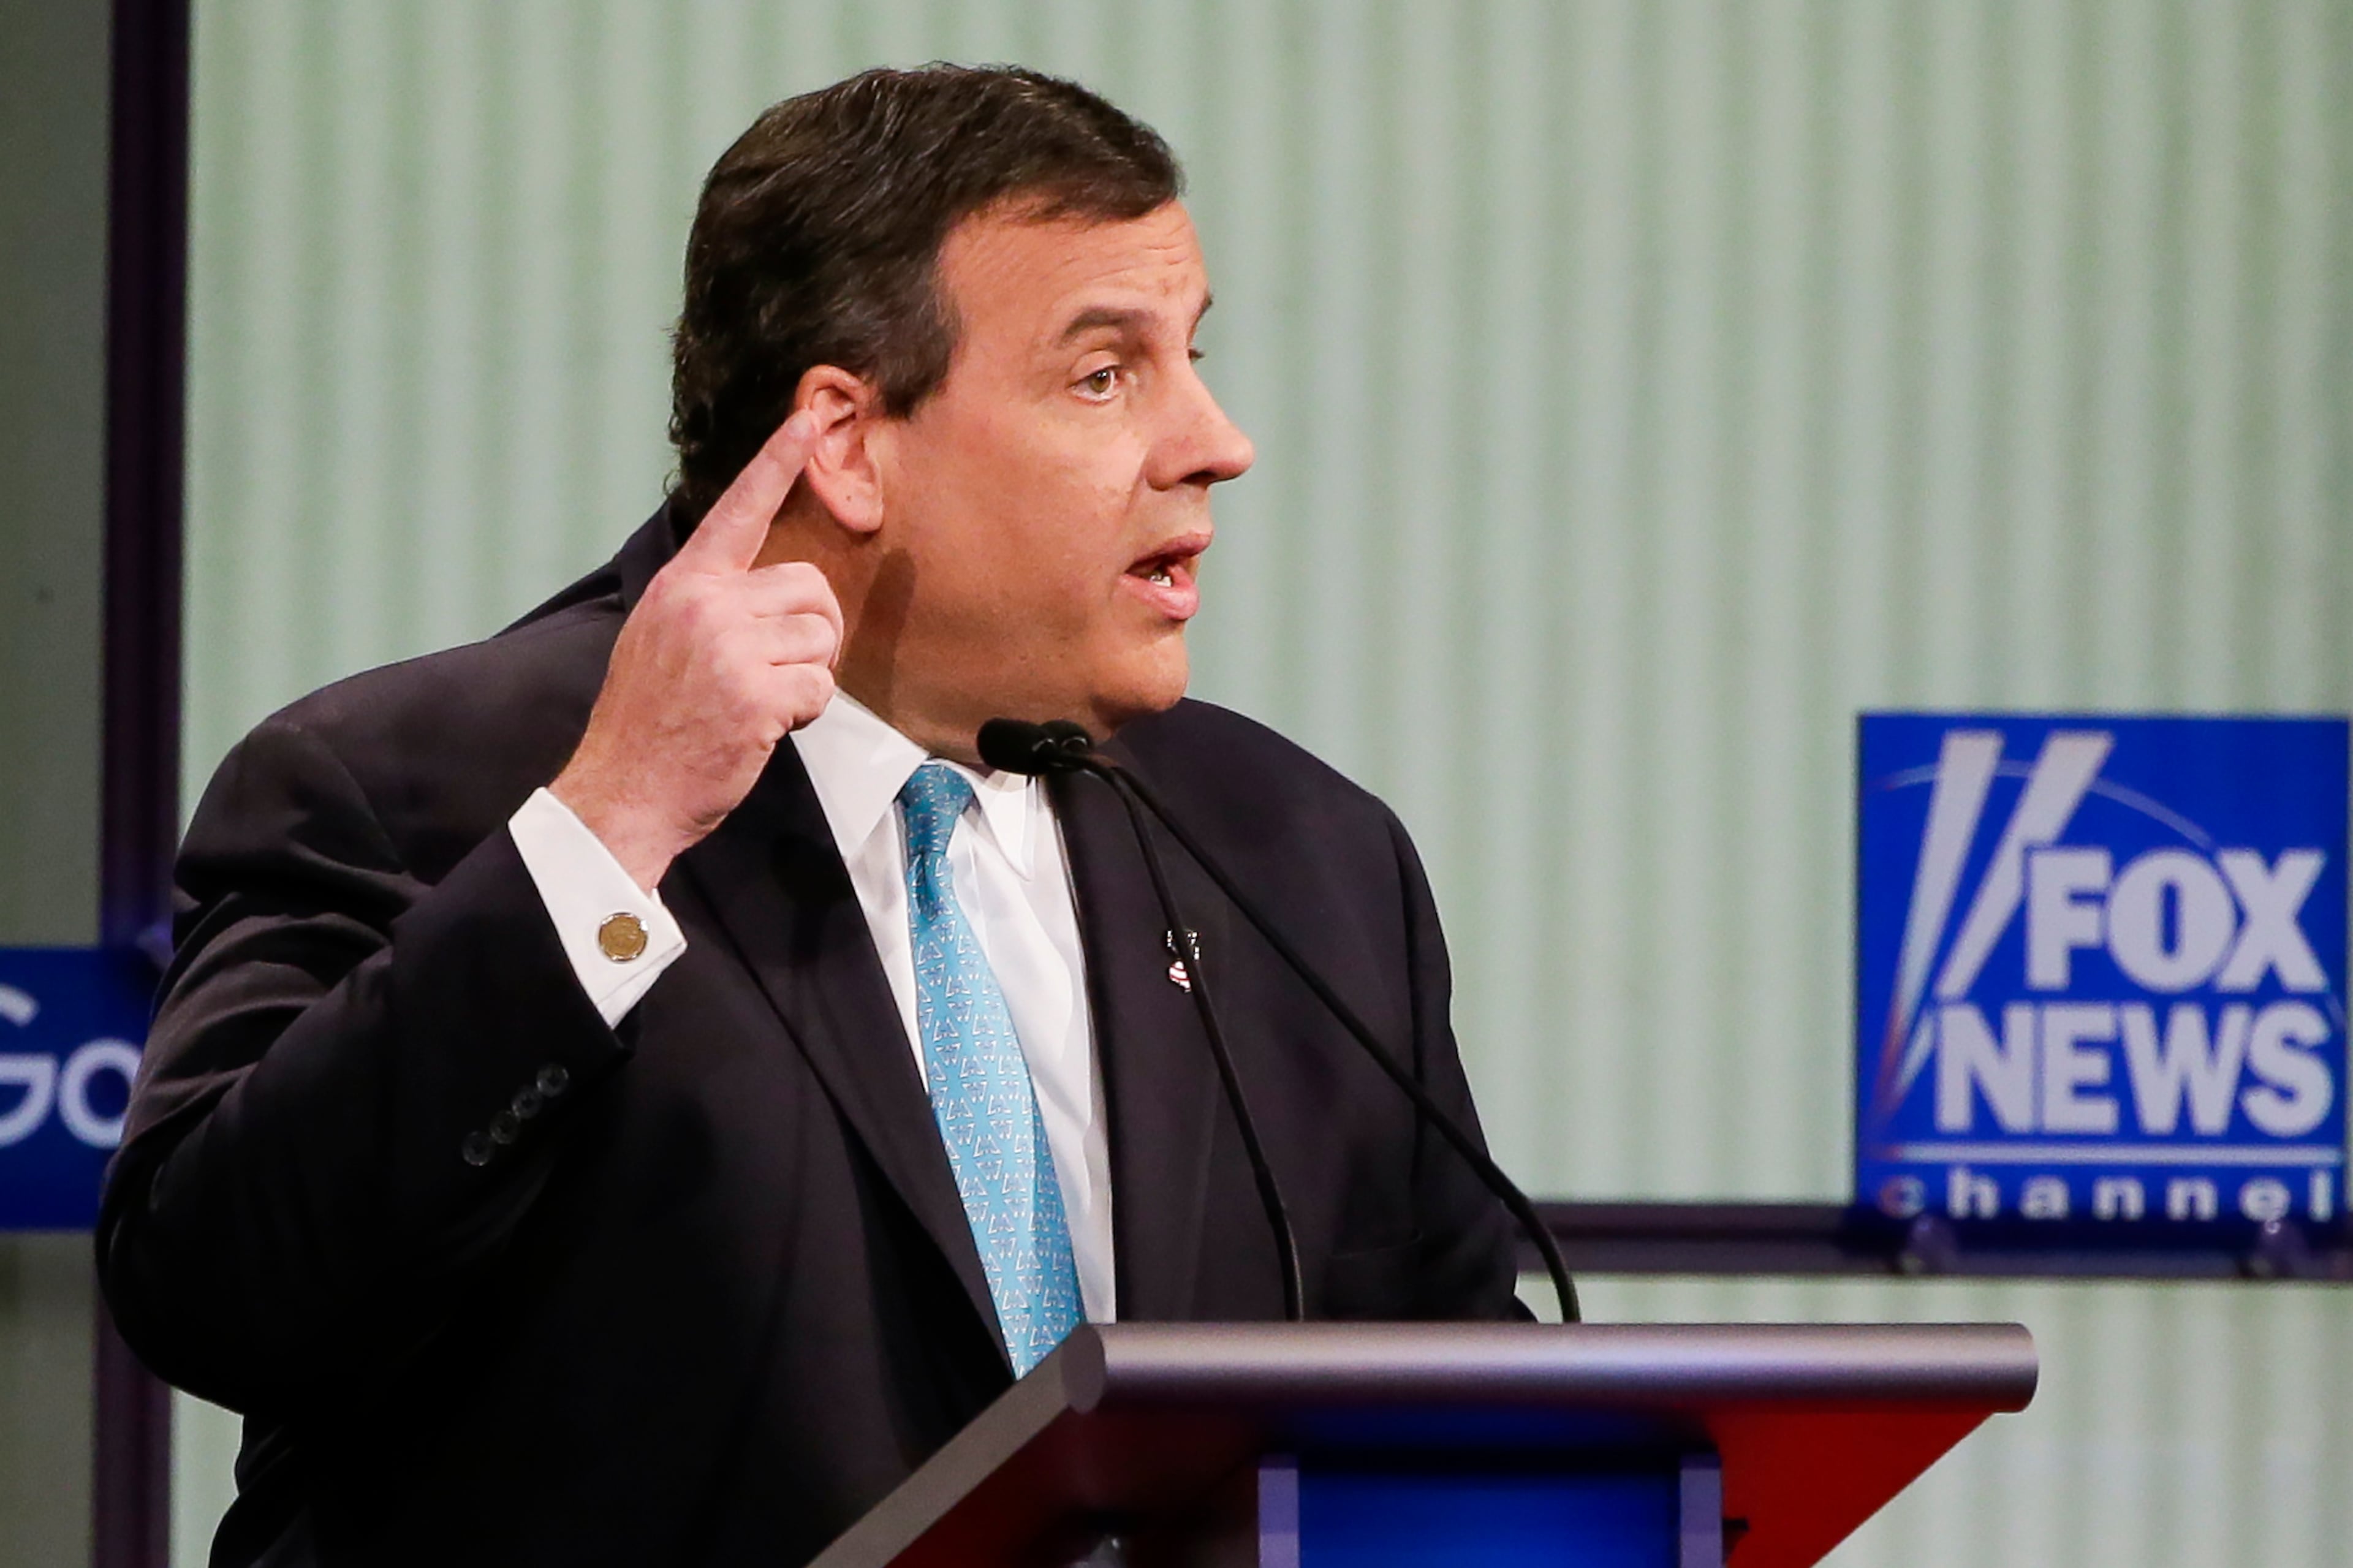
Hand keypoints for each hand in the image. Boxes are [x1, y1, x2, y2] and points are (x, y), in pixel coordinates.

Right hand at [552, 414, 843, 889]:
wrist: (622, 792)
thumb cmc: (652, 724)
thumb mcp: (663, 640)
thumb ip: (713, 605)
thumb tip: (778, 593)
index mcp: (682, 585)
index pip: (737, 509)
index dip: (777, 463)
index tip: (808, 420)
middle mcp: (704, 605)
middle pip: (810, 586)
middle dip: (813, 634)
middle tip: (779, 674)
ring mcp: (729, 648)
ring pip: (822, 637)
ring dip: (809, 678)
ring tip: (761, 703)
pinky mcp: (755, 694)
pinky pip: (820, 688)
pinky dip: (806, 715)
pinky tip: (764, 729)